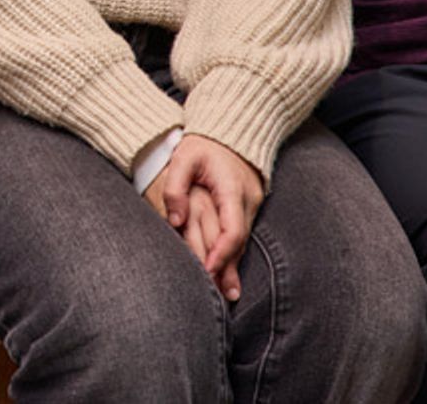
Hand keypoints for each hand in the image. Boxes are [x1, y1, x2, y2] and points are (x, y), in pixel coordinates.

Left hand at [155, 134, 263, 300]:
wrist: (230, 129)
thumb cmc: (202, 144)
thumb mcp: (184, 157)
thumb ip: (176, 187)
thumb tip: (174, 220)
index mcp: (231, 188)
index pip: (231, 227)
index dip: (222, 252)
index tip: (209, 270)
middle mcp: (247, 198)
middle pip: (239, 240)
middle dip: (229, 268)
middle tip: (222, 298)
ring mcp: (252, 202)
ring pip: (242, 240)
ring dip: (232, 264)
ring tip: (226, 294)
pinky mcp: (249, 206)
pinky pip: (241, 233)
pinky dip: (233, 252)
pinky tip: (227, 271)